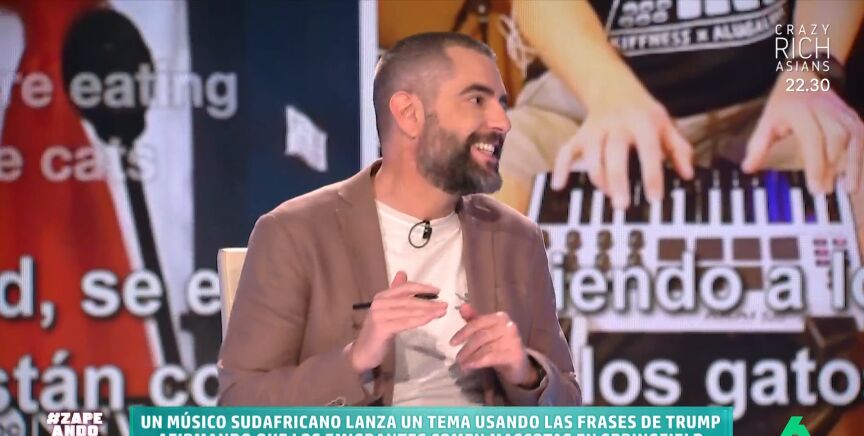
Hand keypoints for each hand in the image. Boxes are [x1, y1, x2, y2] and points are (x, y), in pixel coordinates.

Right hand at [348, 271, 446, 372]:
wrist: (363, 352)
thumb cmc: (378, 331)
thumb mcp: (387, 310)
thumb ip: (396, 293)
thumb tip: (402, 273)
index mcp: (382, 297)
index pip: (404, 288)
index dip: (421, 288)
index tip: (437, 291)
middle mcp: (379, 303)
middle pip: (409, 300)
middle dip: (429, 302)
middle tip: (445, 304)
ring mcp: (379, 315)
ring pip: (409, 311)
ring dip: (428, 311)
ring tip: (442, 311)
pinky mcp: (382, 328)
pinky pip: (405, 323)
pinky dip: (419, 320)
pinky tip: (430, 319)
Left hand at [450, 303, 537, 386]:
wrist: (518, 363)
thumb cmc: (500, 345)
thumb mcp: (486, 331)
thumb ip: (474, 319)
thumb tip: (462, 306)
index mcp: (500, 317)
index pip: (477, 322)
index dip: (463, 332)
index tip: (452, 343)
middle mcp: (508, 326)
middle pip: (481, 336)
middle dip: (467, 348)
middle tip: (457, 358)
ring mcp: (513, 340)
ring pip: (486, 348)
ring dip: (471, 358)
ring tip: (463, 365)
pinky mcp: (515, 354)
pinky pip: (492, 357)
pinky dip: (479, 362)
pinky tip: (471, 366)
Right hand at [550, 80, 693, 208]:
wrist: (614, 89)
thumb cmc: (643, 113)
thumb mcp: (666, 125)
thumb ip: (679, 149)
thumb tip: (688, 174)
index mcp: (642, 123)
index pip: (648, 150)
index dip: (652, 175)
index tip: (655, 198)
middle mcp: (616, 125)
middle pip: (614, 154)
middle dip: (617, 180)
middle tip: (621, 205)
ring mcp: (595, 130)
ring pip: (591, 155)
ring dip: (597, 177)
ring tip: (608, 195)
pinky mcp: (580, 136)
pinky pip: (566, 151)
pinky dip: (561, 167)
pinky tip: (559, 185)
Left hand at [742, 70, 863, 193]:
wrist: (806, 77)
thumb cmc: (784, 104)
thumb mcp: (766, 121)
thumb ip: (758, 145)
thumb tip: (748, 168)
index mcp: (801, 111)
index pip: (812, 139)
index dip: (815, 164)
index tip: (814, 187)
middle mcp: (826, 111)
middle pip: (835, 141)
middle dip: (832, 168)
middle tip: (825, 192)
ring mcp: (843, 114)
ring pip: (854, 139)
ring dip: (852, 165)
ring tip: (848, 189)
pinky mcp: (854, 119)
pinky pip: (862, 138)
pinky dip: (861, 157)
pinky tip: (856, 176)